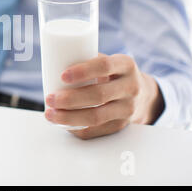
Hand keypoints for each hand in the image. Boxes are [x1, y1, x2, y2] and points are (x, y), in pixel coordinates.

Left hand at [44, 54, 164, 138]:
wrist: (141, 93)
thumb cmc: (113, 73)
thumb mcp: (108, 61)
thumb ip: (86, 59)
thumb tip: (52, 60)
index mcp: (125, 65)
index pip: (104, 66)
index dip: (82, 71)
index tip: (62, 76)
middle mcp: (130, 87)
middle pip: (98, 95)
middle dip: (69, 99)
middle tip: (50, 98)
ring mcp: (127, 109)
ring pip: (96, 117)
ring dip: (69, 117)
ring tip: (50, 114)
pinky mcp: (121, 125)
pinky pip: (96, 130)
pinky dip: (76, 128)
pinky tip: (61, 124)